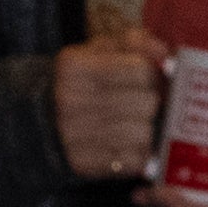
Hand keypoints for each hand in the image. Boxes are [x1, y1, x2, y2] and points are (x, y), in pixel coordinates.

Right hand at [47, 38, 166, 180]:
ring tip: (139, 123)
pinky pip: (133, 160)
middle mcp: (71, 100)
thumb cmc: (83, 80)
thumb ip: (135, 43)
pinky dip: (140, 154)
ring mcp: (75, 134)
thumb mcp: (100, 51)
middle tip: (149, 102)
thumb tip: (166, 55)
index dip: (155, 75)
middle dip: (153, 102)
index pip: (141, 70)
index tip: (152, 79)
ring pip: (143, 133)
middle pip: (146, 103)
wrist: (42, 119)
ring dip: (148, 129)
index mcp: (75, 67)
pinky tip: (131, 144)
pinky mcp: (83, 163)